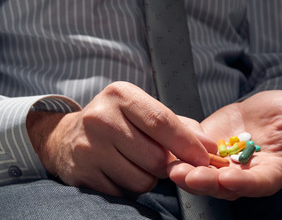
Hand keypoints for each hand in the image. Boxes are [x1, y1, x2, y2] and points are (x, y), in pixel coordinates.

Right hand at [26, 82, 209, 195]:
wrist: (67, 136)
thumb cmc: (116, 120)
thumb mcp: (143, 110)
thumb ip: (178, 125)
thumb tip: (209, 146)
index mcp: (121, 95)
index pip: (162, 122)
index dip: (188, 144)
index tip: (205, 158)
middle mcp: (101, 118)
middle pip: (156, 157)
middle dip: (169, 165)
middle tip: (163, 159)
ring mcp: (89, 147)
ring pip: (142, 180)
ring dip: (150, 177)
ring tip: (138, 163)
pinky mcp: (82, 172)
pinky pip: (124, 192)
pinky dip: (131, 186)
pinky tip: (121, 170)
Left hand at [168, 90, 281, 199]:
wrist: (257, 114)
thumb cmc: (281, 115)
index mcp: (270, 169)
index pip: (261, 182)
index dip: (246, 183)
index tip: (231, 179)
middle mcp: (244, 174)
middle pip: (226, 185)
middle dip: (208, 182)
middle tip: (190, 176)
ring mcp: (221, 165)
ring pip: (204, 175)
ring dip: (187, 174)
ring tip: (172, 168)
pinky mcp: (203, 154)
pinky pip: (190, 158)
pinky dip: (178, 156)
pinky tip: (165, 151)